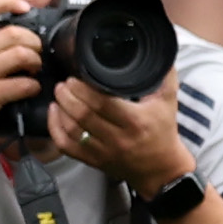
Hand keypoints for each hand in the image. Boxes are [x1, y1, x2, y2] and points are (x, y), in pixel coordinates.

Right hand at [0, 0, 47, 160]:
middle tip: (37, 53)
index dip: (8, 0)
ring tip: (35, 70)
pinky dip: (34, 86)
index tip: (25, 8)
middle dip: (34, 42)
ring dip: (37, 62)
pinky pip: (23, 84)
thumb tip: (14, 32)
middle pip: (13, 32)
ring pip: (22, 54)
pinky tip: (31, 90)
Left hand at [52, 67, 195, 199]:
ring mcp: (103, 152)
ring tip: (58, 95)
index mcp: (135, 121)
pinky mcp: (94, 161)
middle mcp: (117, 138)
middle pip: (83, 115)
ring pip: (72, 130)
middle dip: (67, 96)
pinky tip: (54, 114)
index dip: (83, 90)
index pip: (102, 104)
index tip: (75, 78)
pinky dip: (55, 129)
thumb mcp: (168, 103)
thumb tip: (161, 53)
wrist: (161, 170)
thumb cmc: (163, 133)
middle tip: (63, 84)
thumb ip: (165, 77)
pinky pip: (67, 147)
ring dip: (60, 110)